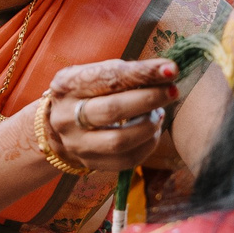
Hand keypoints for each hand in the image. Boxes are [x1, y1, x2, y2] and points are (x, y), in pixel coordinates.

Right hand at [43, 60, 180, 173]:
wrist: (60, 124)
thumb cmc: (89, 92)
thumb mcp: (96, 75)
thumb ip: (126, 73)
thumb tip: (166, 72)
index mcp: (67, 85)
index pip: (109, 77)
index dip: (142, 73)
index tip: (170, 69)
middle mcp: (66, 116)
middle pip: (112, 110)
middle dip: (149, 99)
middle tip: (173, 91)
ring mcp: (76, 143)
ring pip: (119, 141)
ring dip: (148, 126)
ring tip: (159, 114)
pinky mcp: (89, 163)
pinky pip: (126, 160)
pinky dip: (147, 145)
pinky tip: (152, 132)